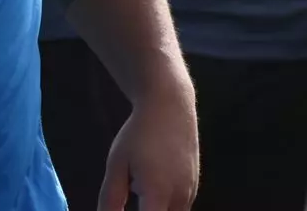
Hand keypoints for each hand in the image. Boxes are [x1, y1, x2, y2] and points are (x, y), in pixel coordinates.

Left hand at [100, 77, 199, 209]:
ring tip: (139, 179)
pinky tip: (153, 176)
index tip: (129, 204)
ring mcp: (191, 192)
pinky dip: (164, 202)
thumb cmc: (139, 134)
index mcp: (158, 193)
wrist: (170, 106)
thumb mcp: (117, 164)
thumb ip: (111, 199)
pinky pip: (179, 206)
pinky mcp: (195, 186)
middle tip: (132, 186)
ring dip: (155, 208)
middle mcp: (180, 197)